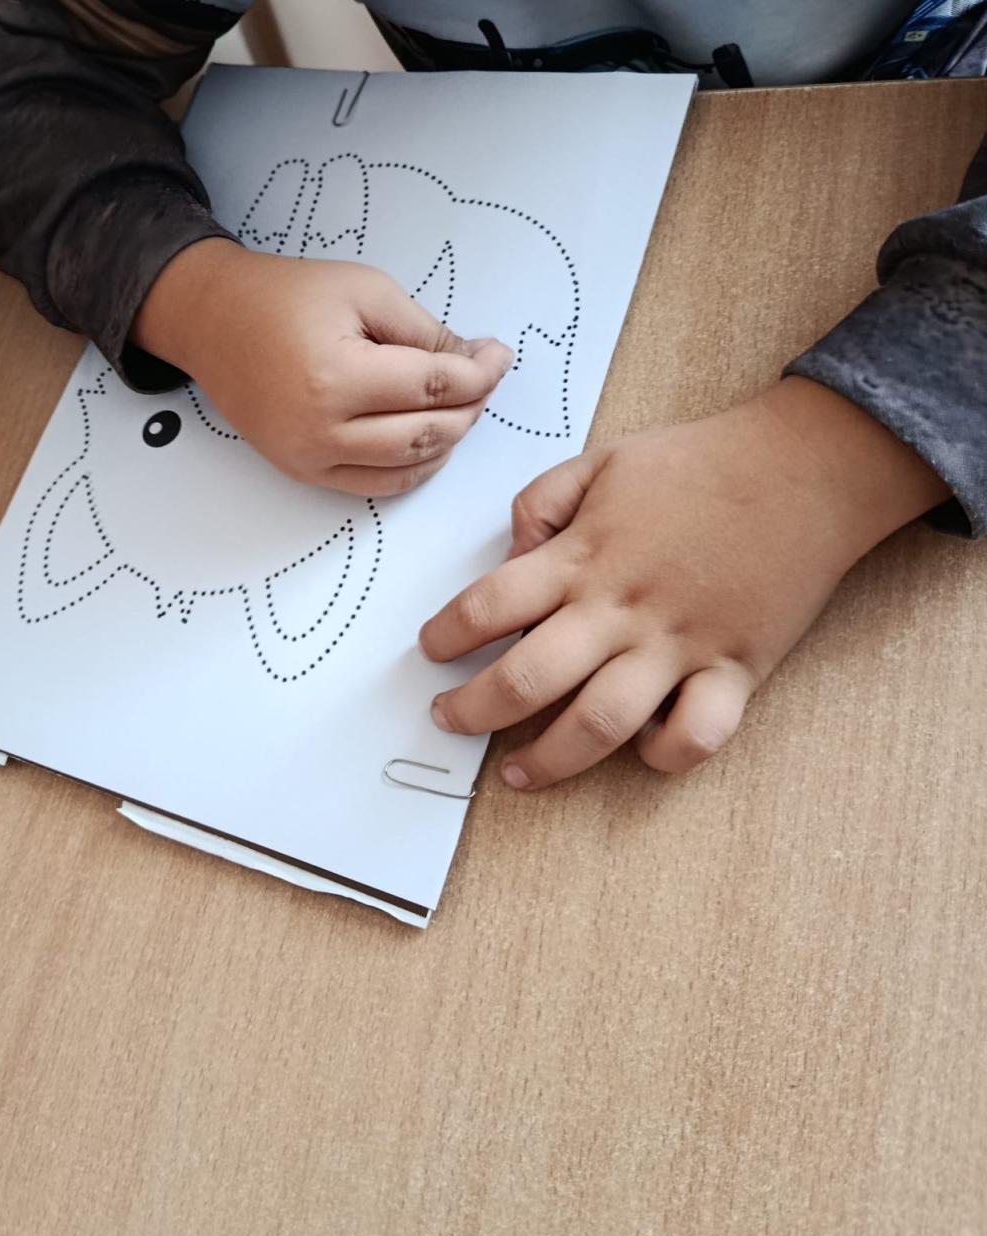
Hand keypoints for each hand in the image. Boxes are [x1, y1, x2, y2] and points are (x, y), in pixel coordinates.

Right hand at [132, 239, 512, 494]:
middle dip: (470, 406)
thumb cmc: (284, 297)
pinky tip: (432, 439)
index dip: (478, 373)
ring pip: (409, 465)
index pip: (432, 386)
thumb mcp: (363, 289)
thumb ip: (423, 331)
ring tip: (461, 403)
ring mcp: (311, 458)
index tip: (498, 355)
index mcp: (335, 376)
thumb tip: (475, 361)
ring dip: (449, 438)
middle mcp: (321, 429)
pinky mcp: (305, 472)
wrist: (213, 323)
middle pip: (428, 432)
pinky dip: (415, 467)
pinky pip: (377, 484)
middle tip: (484, 377)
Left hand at [419, 377, 949, 787]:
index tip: (431, 649)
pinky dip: (664, 754)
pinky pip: (696, 734)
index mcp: (585, 557)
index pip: (490, 605)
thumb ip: (543, 502)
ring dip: (548, 758)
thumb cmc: (700, 464)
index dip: (448, 634)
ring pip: (599, 723)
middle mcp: (623, 609)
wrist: (806, 469)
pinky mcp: (734, 669)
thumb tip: (512, 553)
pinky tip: (639, 751)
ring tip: (515, 772)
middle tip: (448, 720)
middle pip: (527, 678)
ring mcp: (679, 645)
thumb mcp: (604, 460)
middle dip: (473, 710)